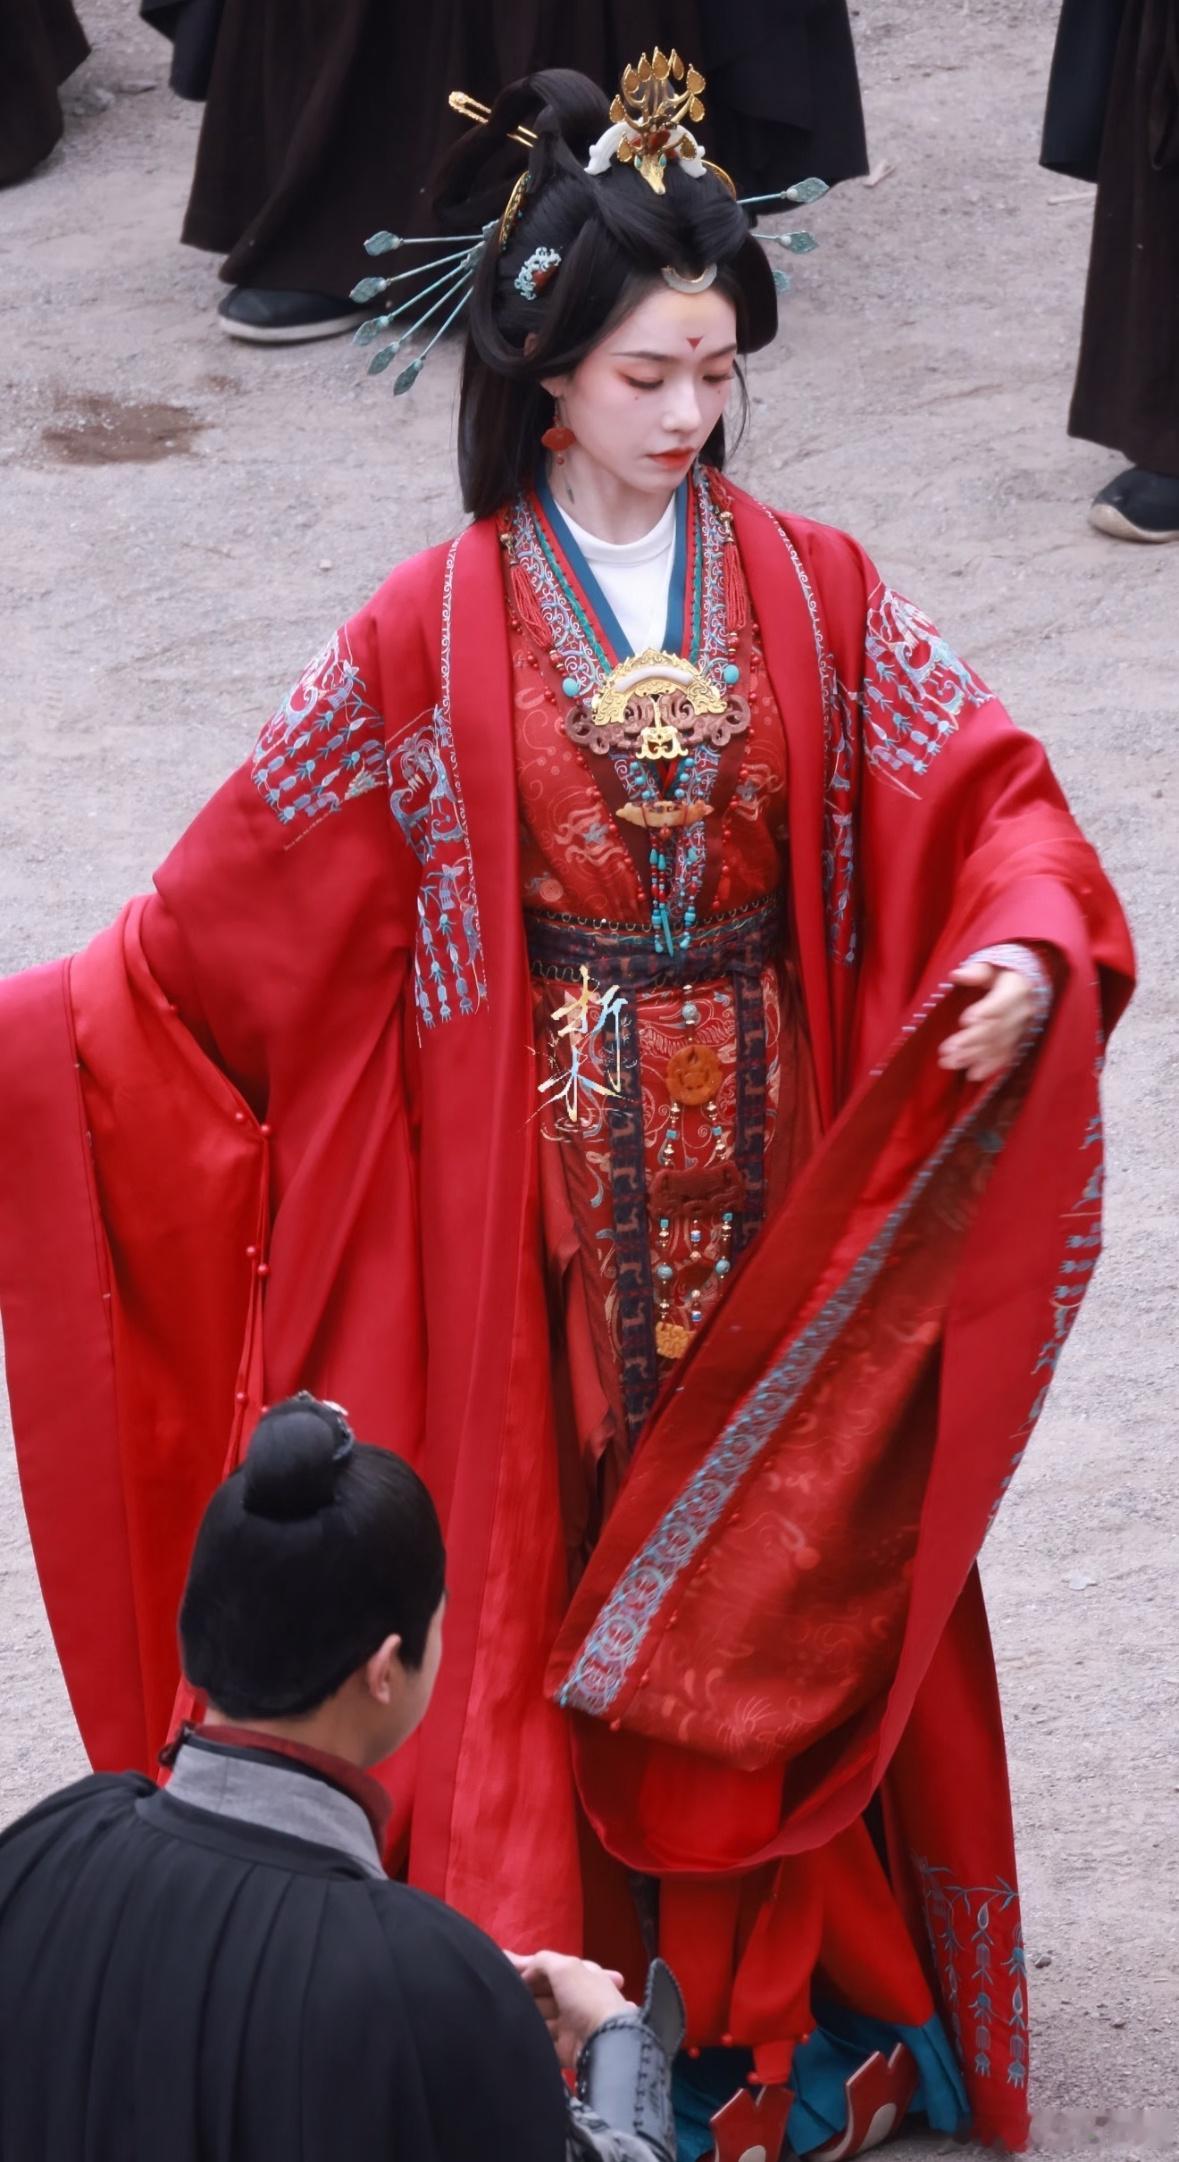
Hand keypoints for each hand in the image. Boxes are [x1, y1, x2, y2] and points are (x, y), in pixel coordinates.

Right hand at [505, 1949, 631, 2068]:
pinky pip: (542, 2040)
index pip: (550, 1968)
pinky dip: (530, 2036)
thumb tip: (524, 1974)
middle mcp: (576, 1998)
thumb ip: (541, 1961)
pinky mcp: (564, 2049)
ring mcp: (570, 2025)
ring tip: (501, 2008)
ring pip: (540, 2015)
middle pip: (543, 1992)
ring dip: (525, 2013)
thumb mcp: (565, 1966)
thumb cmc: (586, 1999)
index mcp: (580, 1975)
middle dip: (523, 1989)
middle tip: (497, 1987)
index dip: (527, 1966)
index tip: (503, 1963)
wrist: (603, 2043)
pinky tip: (510, 2030)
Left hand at [939, 961, 1036, 1082]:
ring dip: (974, 1056)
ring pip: (998, 1045)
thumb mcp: (992, 966)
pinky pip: (1006, 1057)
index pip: (1002, 1003)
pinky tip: (972, 1075)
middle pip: (996, 1029)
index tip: (965, 1020)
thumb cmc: (1004, 973)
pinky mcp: (1018, 1042)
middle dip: (971, 1041)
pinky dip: (990, 1067)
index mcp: (1016, 990)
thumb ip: (976, 971)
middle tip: (946, 1050)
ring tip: (950, 1063)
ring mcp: (1021, 1030)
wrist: (1029, 985)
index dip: (986, 1012)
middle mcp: (1022, 1012)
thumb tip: (956, 974)